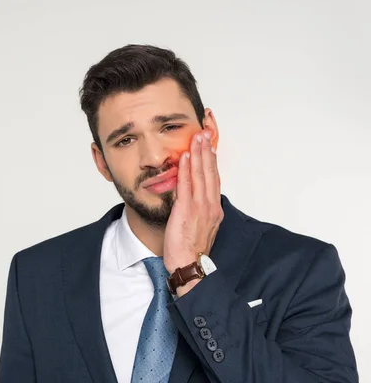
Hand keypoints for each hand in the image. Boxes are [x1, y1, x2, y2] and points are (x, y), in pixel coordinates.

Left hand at [163, 129, 223, 294]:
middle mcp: (210, 205)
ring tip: (197, 137)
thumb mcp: (198, 226)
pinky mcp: (187, 209)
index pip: (213, 179)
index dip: (212, 161)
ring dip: (199, 154)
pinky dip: (187, 169)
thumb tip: (189, 196)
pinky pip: (187, 185)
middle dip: (207, 150)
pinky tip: (186, 156)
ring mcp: (200, 207)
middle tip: (205, 132)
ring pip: (201, 174)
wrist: (190, 266)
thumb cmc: (191, 250)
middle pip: (210, 172)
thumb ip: (197, 209)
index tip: (210, 145)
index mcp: (214, 209)